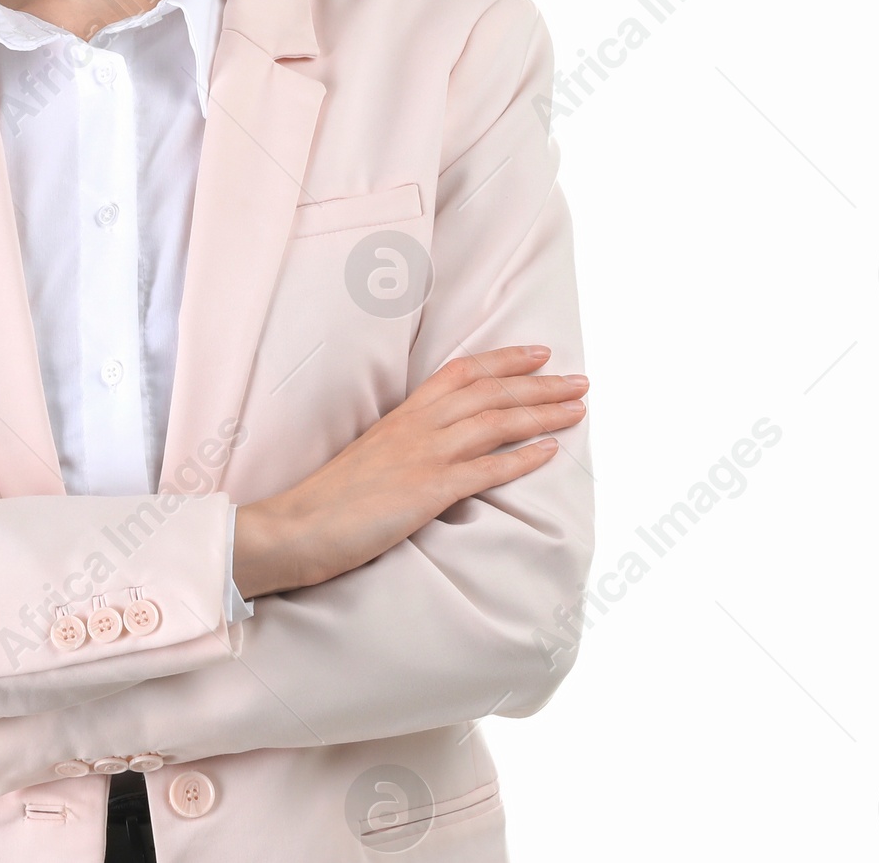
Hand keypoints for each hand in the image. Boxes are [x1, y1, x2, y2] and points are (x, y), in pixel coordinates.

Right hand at [234, 345, 585, 597]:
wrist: (298, 525)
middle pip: (489, 392)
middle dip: (540, 384)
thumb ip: (406, 445)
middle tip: (580, 379)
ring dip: (542, 413)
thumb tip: (438, 448)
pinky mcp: (427, 490)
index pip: (461, 372)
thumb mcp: (372, 456)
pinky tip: (550, 452)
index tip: (539, 353)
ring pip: (494, 422)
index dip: (504, 360)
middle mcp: (417, 427)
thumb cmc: (331, 500)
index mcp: (402, 415)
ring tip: (578, 408)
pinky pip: (485, 469)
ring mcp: (423, 456)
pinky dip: (521, 458)